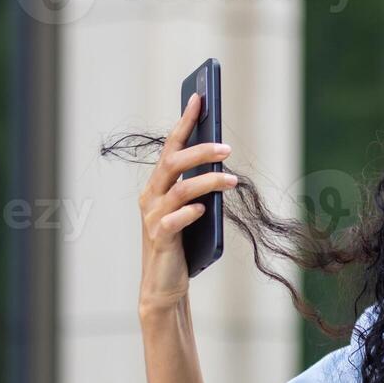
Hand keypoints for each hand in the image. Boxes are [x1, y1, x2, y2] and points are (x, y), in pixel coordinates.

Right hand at [137, 91, 236, 316]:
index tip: (199, 98)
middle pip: (172, 163)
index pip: (171, 147)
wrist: (164, 285)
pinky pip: (172, 222)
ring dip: (207, 181)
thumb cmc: (182, 243)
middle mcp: (151, 197)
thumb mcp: (191, 209)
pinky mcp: (160, 240)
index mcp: (158, 186)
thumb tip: (222, 160)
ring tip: (232, 180)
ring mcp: (153, 218)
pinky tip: (204, 209)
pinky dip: (188, 213)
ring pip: (178, 190)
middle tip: (227, 148)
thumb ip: (199, 188)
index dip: (185, 122)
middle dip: (200, 151)